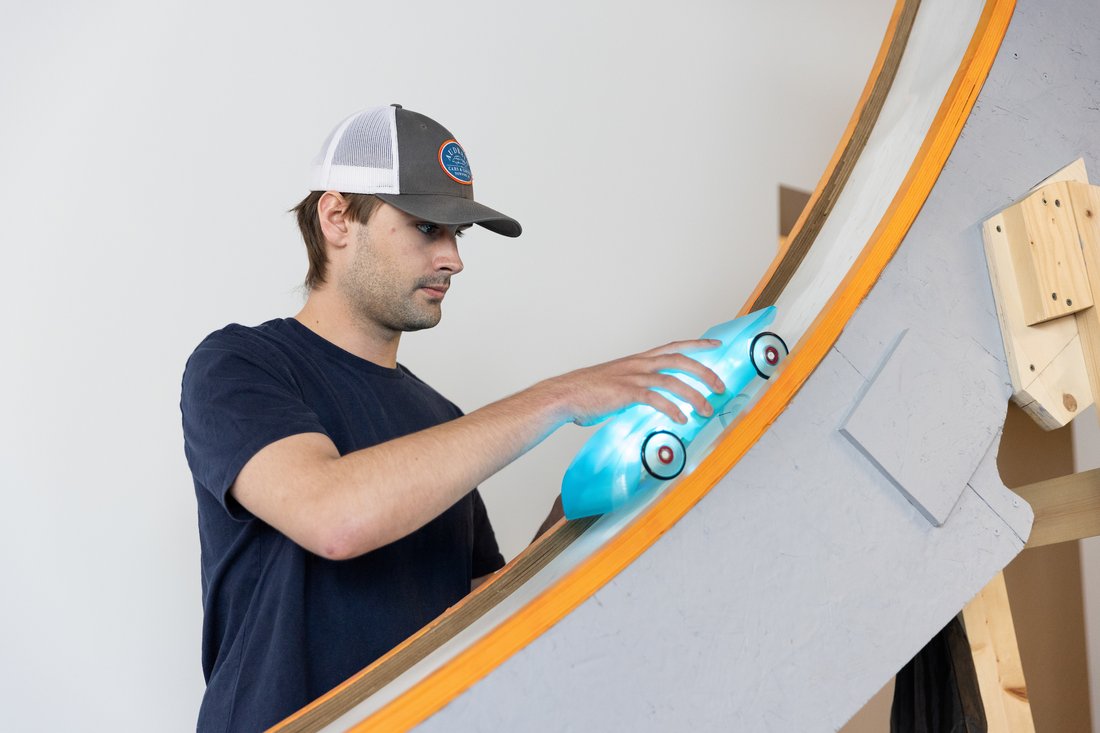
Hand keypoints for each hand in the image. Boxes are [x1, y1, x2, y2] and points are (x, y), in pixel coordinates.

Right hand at [541, 339, 725, 426]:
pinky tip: (681, 419)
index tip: (716, 346)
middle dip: (705, 373)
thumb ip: (635, 388)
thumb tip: (646, 400)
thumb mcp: (616, 383)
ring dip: (695, 396)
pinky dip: (672, 410)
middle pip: (681, 360)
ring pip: (673, 381)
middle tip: (721, 386)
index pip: (674, 346)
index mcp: (638, 360)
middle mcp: (639, 364)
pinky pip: (656, 400)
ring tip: (706, 410)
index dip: (697, 345)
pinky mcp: (626, 393)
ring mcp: (633, 377)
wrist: (564, 395)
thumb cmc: (586, 392)